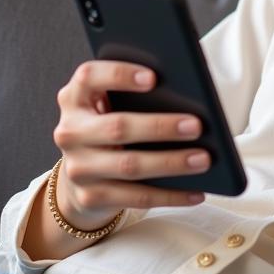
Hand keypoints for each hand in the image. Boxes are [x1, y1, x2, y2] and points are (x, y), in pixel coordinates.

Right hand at [52, 60, 208, 229]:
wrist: (82, 172)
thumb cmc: (110, 122)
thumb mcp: (111, 102)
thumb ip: (136, 93)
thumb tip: (190, 95)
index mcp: (76, 97)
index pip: (89, 77)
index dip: (120, 75)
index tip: (154, 77)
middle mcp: (70, 131)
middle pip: (117, 127)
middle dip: (160, 126)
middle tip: (197, 126)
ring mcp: (78, 167)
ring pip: (129, 166)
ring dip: (171, 163)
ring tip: (203, 159)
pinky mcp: (91, 197)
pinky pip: (136, 197)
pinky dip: (170, 195)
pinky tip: (197, 192)